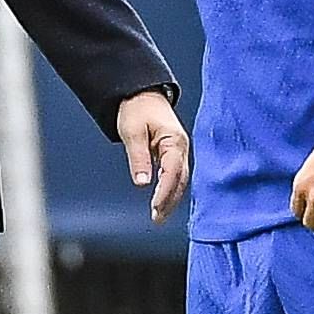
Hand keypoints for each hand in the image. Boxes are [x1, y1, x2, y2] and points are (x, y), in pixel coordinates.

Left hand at [114, 90, 190, 224]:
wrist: (142, 94)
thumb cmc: (137, 109)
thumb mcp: (132, 132)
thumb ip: (139, 158)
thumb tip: (142, 183)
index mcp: (174, 141)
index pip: (173, 172)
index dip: (165, 192)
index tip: (155, 207)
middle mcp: (181, 148)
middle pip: (180, 180)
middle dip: (169, 201)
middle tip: (157, 218)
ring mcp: (180, 151)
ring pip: (180, 180)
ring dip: (171, 198)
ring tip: (158, 215)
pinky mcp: (174, 153)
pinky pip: (176, 175)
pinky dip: (171, 189)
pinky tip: (163, 201)